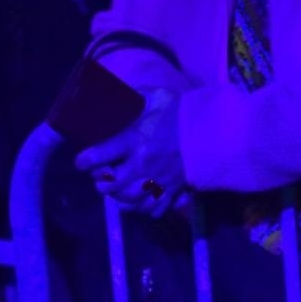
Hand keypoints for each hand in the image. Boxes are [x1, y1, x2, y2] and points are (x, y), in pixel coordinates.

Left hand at [74, 89, 186, 216]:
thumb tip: (123, 93)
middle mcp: (141, 164)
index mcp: (133, 140)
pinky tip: (141, 200)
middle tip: (102, 175)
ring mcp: (157, 180)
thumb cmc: (185, 112)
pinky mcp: (173, 190)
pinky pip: (153, 209)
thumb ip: (138, 96)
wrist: (217, 130)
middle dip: (100, 182)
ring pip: (127, 200)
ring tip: (118, 190)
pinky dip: (143, 208)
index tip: (82, 160)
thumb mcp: (159, 97)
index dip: (83, 161)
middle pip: (108, 185)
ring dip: (118, 197)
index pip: (95, 157)